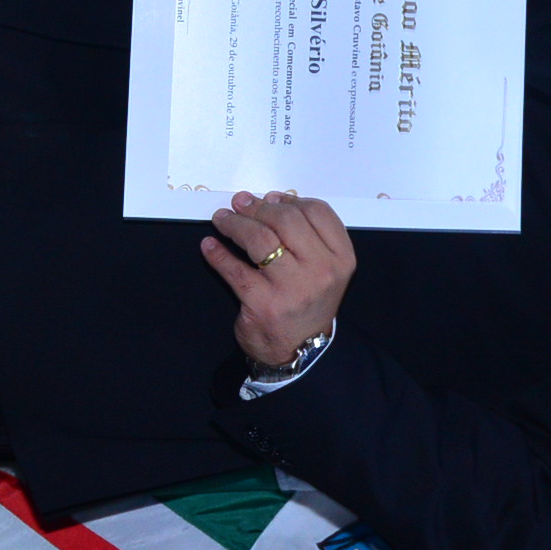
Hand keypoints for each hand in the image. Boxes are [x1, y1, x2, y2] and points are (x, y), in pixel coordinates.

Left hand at [201, 190, 354, 366]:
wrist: (299, 352)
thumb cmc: (308, 302)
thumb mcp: (324, 269)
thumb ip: (307, 235)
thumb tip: (272, 200)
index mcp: (341, 259)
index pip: (317, 212)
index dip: (289, 200)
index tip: (268, 198)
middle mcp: (321, 271)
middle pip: (286, 220)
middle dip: (257, 208)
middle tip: (238, 204)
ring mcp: (292, 288)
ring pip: (259, 239)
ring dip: (235, 224)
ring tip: (222, 218)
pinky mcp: (263, 303)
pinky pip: (235, 269)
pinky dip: (218, 254)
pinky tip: (210, 246)